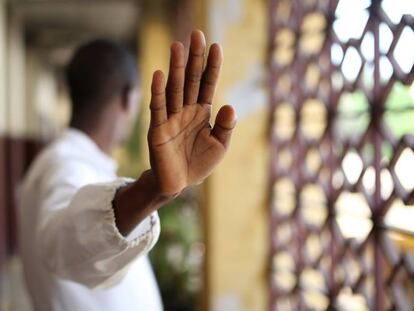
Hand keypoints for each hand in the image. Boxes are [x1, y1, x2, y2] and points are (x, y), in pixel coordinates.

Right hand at [147, 30, 236, 196]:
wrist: (179, 184)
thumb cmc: (199, 163)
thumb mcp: (219, 145)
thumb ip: (226, 126)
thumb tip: (229, 105)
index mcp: (202, 113)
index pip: (207, 85)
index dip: (212, 66)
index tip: (216, 46)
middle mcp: (186, 111)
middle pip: (190, 80)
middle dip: (194, 59)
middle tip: (196, 34)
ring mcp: (171, 118)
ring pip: (174, 89)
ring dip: (175, 68)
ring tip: (177, 46)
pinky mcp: (157, 130)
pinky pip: (158, 108)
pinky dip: (158, 92)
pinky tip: (159, 74)